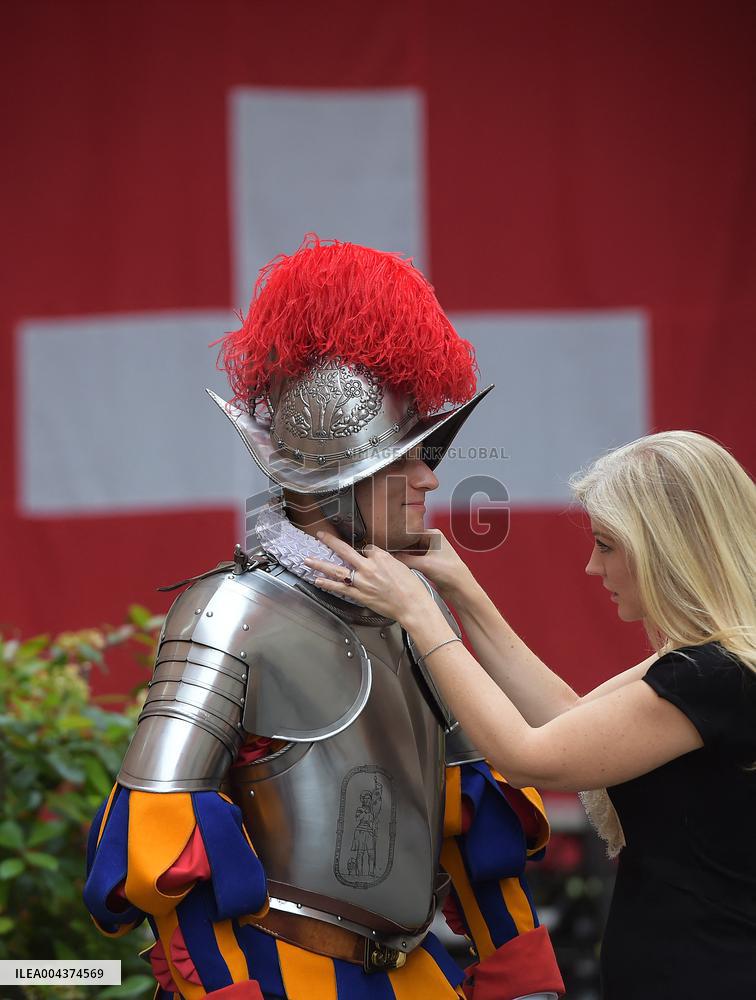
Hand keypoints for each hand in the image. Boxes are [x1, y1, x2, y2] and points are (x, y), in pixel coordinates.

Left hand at [302, 533, 434, 624]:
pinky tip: (317, 580)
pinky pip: (340, 588)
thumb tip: (376, 557)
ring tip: (307, 559)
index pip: (367, 548)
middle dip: (331, 541)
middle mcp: (369, 567)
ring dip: (320, 564)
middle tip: (320, 535)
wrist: (412, 606)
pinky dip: (327, 584)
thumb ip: (386, 560)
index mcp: (381, 557)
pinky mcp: (360, 596)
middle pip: (345, 550)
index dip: (365, 551)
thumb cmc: (412, 587)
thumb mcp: (401, 566)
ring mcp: (362, 582)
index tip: (365, 553)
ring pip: (337, 570)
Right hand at [392, 528, 474, 601]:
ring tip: (390, 559)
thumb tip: (390, 557)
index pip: (410, 532)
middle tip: (385, 552)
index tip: (386, 543)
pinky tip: (399, 565)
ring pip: (411, 551)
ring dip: (402, 556)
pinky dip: (407, 562)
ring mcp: (431, 552)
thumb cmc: (451, 573)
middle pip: (409, 542)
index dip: (397, 539)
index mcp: (434, 534)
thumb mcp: (424, 564)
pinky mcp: (429, 562)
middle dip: (399, 548)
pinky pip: (414, 559)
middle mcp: (432, 541)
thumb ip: (404, 559)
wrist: (461, 589)